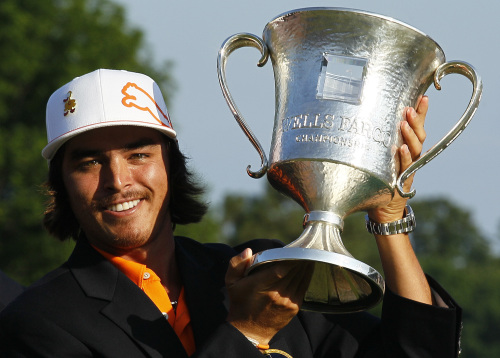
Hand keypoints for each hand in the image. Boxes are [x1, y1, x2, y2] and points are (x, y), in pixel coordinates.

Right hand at [225, 248, 312, 344]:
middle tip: (305, 247)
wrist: (249, 330)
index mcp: (261, 285)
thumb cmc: (240, 302)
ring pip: (301, 279)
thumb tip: (248, 251)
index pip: (281, 268)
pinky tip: (308, 268)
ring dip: (306, 266)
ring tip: (308, 254)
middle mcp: (277, 293)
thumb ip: (236, 264)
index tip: (295, 247)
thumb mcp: (231, 282)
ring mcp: (287, 301)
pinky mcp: (294, 308)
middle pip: (294, 271)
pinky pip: (304, 288)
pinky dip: (307, 277)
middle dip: (300, 258)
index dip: (291, 257)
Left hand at [368, 95, 427, 222]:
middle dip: (416, 121)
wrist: (382, 208)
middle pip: (419, 135)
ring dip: (409, 135)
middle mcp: (411, 156)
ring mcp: (408, 168)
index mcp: (408, 147)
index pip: (417, 127)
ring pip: (415, 149)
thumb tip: (359, 117)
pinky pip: (406, 167)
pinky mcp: (403, 181)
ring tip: (404, 124)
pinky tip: (402, 148)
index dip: (422, 112)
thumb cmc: (378, 180)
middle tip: (409, 108)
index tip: (423, 96)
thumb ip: (375, 142)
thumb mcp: (378, 157)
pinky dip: (404, 157)